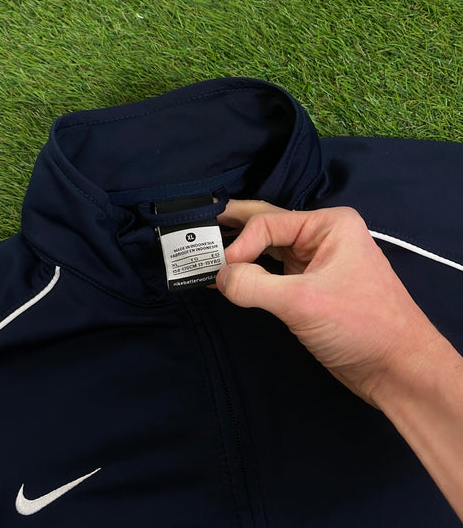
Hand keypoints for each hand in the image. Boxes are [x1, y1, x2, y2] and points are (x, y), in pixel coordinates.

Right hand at [216, 200, 442, 405]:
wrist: (396, 369)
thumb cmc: (359, 325)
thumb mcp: (302, 301)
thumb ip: (254, 285)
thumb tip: (218, 276)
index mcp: (328, 225)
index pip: (269, 223)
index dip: (240, 243)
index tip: (219, 269)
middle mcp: (321, 238)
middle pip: (266, 226)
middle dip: (232, 227)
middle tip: (197, 225)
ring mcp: (314, 263)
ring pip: (266, 250)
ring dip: (238, 253)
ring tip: (204, 250)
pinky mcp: (307, 288)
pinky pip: (270, 274)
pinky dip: (248, 276)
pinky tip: (226, 279)